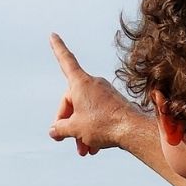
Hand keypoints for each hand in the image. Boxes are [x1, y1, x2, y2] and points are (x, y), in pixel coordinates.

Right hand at [49, 34, 144, 155]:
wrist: (133, 131)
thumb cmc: (103, 125)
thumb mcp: (75, 128)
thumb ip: (61, 128)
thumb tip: (54, 131)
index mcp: (80, 83)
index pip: (66, 61)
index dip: (57, 48)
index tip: (52, 35)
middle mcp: (93, 84)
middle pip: (73, 101)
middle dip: (68, 123)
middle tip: (64, 140)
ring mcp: (105, 93)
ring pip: (86, 112)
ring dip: (81, 132)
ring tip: (83, 151)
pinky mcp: (115, 104)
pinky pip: (98, 116)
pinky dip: (93, 130)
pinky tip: (94, 148)